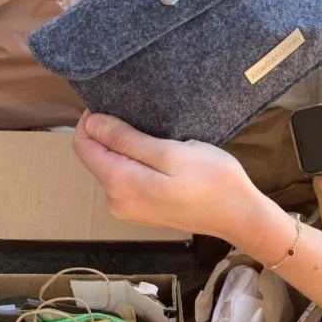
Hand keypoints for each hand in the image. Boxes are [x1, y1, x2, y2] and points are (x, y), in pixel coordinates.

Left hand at [72, 111, 263, 241]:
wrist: (239, 215)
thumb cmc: (211, 180)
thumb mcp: (169, 152)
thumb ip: (126, 139)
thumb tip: (92, 124)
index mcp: (118, 183)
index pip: (82, 144)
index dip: (93, 120)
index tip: (118, 106)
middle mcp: (115, 200)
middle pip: (95, 157)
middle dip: (110, 135)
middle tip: (144, 121)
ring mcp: (128, 209)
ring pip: (111, 167)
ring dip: (125, 149)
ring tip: (156, 139)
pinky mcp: (141, 211)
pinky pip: (126, 180)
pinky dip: (135, 164)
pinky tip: (160, 159)